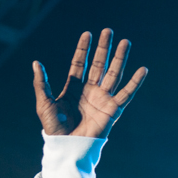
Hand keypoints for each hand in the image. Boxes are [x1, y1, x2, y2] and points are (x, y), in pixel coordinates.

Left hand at [32, 28, 147, 138]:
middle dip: (103, 48)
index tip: (87, 34)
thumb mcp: (44, 103)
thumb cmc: (54, 128)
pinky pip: (126, 94)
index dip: (83, 49)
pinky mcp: (112, 110)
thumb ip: (42, 83)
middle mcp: (89, 90)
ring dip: (120, 58)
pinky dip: (135, 82)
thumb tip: (35, 63)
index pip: (80, 63)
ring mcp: (101, 98)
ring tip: (126, 42)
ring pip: (113, 74)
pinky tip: (142, 70)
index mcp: (73, 88)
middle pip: (98, 64)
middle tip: (108, 30)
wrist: (66, 146)